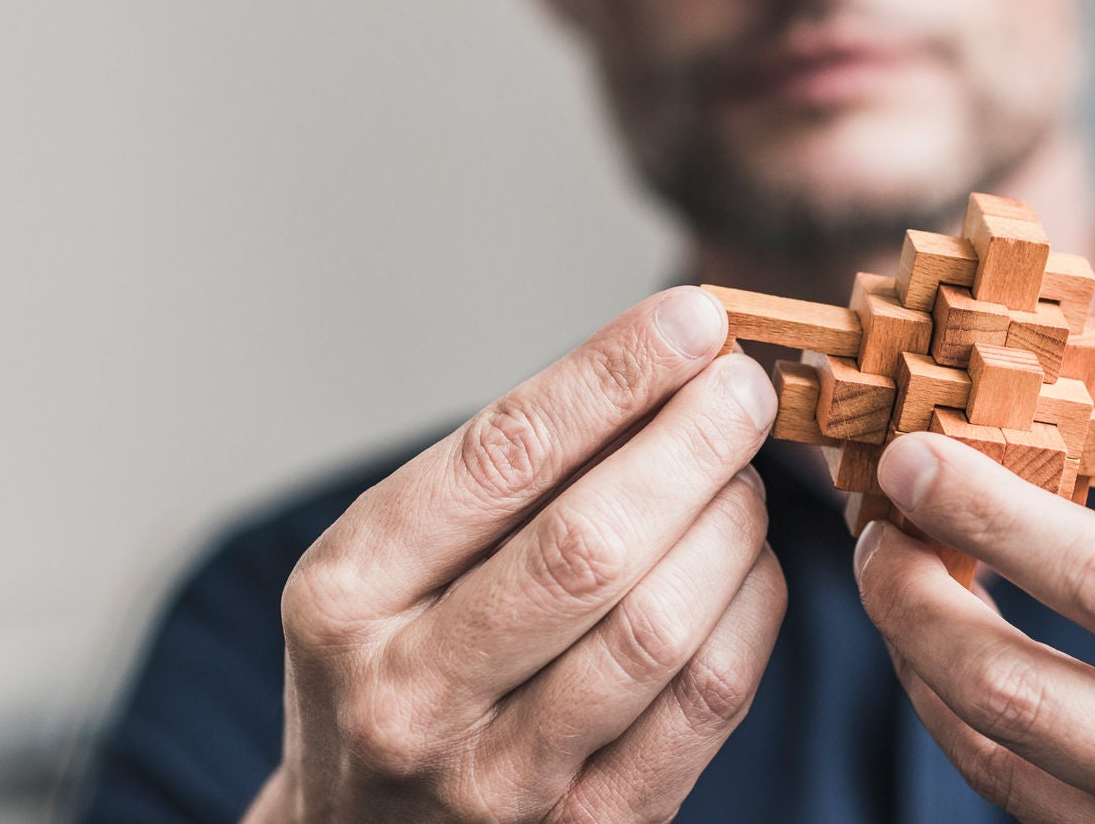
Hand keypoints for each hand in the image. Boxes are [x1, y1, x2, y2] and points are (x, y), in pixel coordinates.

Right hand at [245, 286, 786, 823]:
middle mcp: (409, 694)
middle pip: (588, 545)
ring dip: (728, 525)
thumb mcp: (389, 566)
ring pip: (656, 626)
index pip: (502, 457)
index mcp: (345, 596)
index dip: (611, 375)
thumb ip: (504, 475)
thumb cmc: (394, 664)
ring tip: (744, 473)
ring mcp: (499, 780)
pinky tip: (750, 561)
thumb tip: (661, 357)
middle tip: (744, 387)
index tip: (691, 318)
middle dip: (691, 445)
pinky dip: (750, 611)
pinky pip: (704, 702)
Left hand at [852, 369, 1094, 821]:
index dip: (995, 516)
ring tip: (894, 574)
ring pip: (992, 756)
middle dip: (911, 596)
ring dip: (914, 656)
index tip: (915, 455)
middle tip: (873, 524)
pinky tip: (937, 655)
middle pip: (1016, 689)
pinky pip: (1009, 802)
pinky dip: (951, 719)